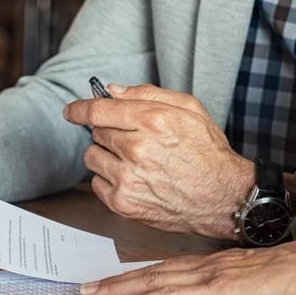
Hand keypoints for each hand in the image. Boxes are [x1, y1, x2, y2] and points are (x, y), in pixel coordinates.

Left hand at [63, 84, 251, 237]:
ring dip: (107, 156)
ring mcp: (128, 178)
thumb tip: (112, 91)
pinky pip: (96, 183)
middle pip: (96, 132)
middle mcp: (137, 149)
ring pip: (92, 157)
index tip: (71, 111)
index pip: (98, 110)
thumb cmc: (208, 153)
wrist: (224, 198)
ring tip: (134, 161)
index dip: (79, 109)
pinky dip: (109, 180)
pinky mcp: (124, 203)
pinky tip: (133, 179)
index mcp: (152, 120)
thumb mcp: (189, 109)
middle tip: (134, 141)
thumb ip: (147, 93)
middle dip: (110, 133)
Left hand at [77, 237, 295, 294]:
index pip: (167, 268)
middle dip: (117, 282)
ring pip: (154, 282)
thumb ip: (235, 284)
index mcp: (216, 262)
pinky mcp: (218, 290)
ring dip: (120, 290)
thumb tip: (219, 294)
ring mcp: (211, 276)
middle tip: (86, 288)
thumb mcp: (259, 279)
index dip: (137, 275)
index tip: (113, 281)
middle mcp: (207, 264)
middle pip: (152, 273)